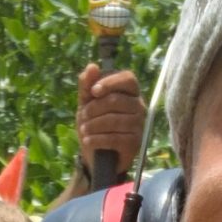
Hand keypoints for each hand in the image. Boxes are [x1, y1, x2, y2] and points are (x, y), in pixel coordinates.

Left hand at [76, 62, 145, 178]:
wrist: (96, 155)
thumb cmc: (94, 124)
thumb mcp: (86, 103)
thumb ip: (87, 85)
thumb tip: (92, 66)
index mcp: (130, 92)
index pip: (128, 79)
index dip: (110, 83)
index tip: (93, 92)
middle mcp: (139, 107)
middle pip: (116, 100)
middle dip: (94, 108)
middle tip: (82, 116)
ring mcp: (139, 125)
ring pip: (114, 120)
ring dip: (94, 125)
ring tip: (84, 130)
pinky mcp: (135, 143)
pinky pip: (115, 138)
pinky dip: (98, 139)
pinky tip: (88, 140)